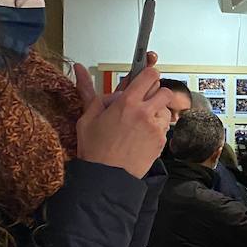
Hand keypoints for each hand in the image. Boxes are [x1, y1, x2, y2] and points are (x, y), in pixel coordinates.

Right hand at [74, 63, 172, 177]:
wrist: (107, 177)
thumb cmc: (94, 150)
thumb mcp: (86, 118)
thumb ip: (89, 92)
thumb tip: (80, 69)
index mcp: (126, 103)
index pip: (149, 76)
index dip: (148, 75)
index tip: (144, 79)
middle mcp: (144, 112)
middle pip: (164, 91)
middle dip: (155, 94)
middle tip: (142, 102)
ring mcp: (155, 127)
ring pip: (166, 109)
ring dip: (156, 112)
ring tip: (139, 122)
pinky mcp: (161, 141)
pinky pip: (165, 127)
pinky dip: (157, 128)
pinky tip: (141, 136)